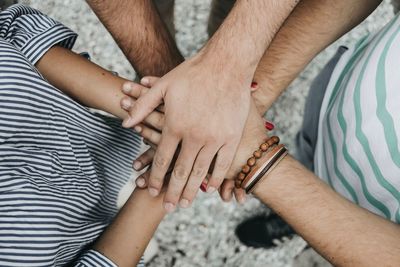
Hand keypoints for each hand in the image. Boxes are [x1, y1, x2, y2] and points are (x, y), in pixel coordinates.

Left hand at [121, 55, 253, 211]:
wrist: (226, 65)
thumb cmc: (193, 73)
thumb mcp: (163, 86)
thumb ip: (143, 106)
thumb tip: (125, 124)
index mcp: (175, 126)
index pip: (161, 160)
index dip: (155, 178)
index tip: (151, 191)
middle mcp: (194, 137)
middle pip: (180, 172)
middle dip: (171, 192)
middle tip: (168, 207)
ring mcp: (214, 139)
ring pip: (200, 172)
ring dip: (191, 190)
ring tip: (185, 203)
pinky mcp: (231, 137)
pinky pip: (222, 165)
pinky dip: (215, 179)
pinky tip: (209, 189)